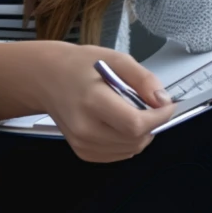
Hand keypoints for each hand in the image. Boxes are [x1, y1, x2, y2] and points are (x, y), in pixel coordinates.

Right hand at [33, 42, 175, 161]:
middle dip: (150, 123)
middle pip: (136, 139)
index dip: (159, 117)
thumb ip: (143, 78)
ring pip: (131, 149)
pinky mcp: (83, 152)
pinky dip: (127, 141)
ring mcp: (83, 143)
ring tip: (125, 110)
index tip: (166, 105)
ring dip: (140, 133)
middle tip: (143, 103)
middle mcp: (85, 128)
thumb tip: (162, 101)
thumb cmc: (78, 65)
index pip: (136, 124)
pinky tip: (116, 122)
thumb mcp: (114, 59)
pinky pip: (120, 154)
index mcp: (91, 101)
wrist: (45, 78)